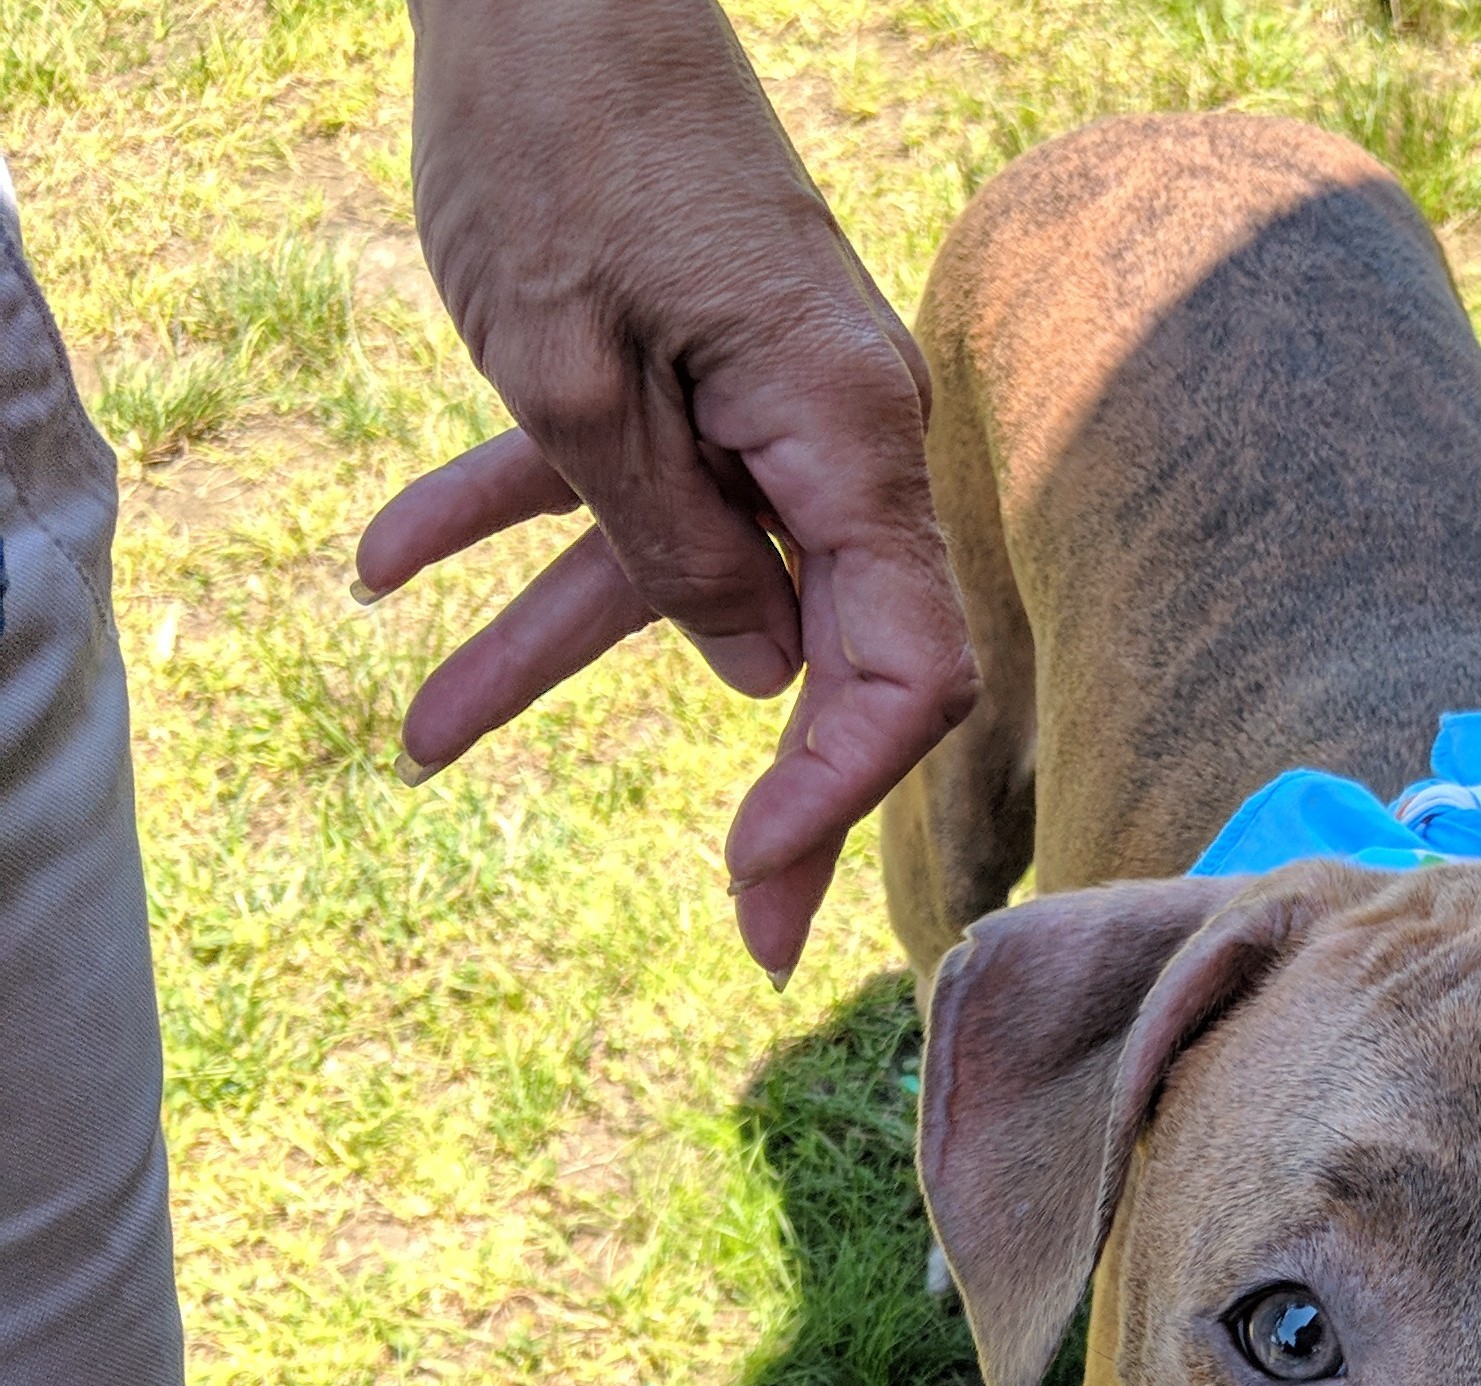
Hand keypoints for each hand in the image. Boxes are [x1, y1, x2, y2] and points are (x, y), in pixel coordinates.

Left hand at [359, 0, 975, 981]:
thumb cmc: (559, 146)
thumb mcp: (574, 376)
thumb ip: (666, 540)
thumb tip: (747, 672)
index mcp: (842, 435)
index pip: (897, 666)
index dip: (836, 789)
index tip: (752, 878)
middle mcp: (833, 433)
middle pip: (824, 650)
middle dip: (768, 798)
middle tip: (746, 941)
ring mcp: (768, 403)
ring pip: (680, 570)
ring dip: (541, 654)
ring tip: (412, 739)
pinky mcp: (696, 371)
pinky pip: (615, 479)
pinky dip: (506, 521)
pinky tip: (381, 567)